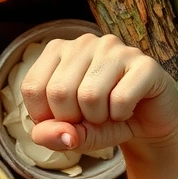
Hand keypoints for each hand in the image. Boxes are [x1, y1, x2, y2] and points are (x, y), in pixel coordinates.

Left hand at [20, 34, 177, 153]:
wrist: (143, 122)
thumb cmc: (98, 121)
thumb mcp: (65, 133)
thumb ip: (50, 136)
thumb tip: (65, 135)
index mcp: (56, 51)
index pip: (32, 88)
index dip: (45, 116)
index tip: (64, 117)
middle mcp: (84, 42)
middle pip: (59, 91)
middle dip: (72, 119)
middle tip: (89, 116)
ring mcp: (116, 48)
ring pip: (89, 95)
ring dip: (97, 118)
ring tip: (108, 112)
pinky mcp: (145, 63)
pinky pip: (121, 99)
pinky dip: (121, 115)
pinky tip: (127, 108)